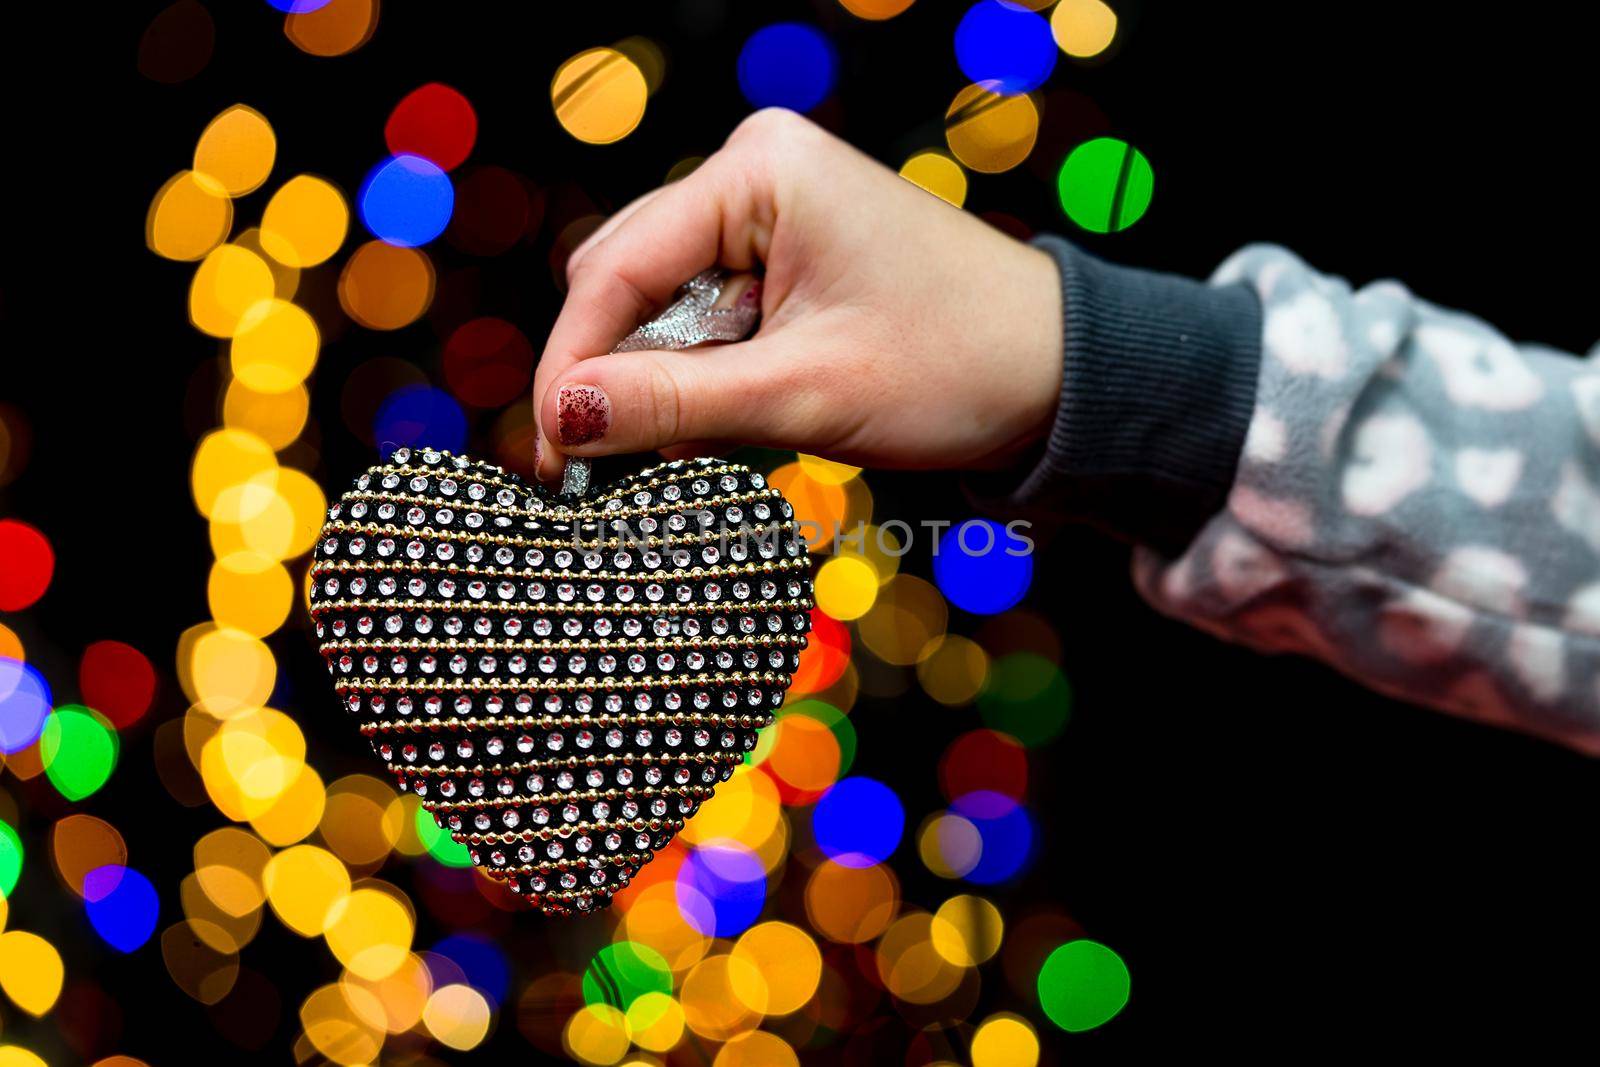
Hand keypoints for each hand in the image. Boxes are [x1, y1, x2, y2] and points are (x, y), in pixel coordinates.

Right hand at [532, 108, 1062, 481]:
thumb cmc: (956, 366)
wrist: (1058, 377)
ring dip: (662, 383)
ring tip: (685, 450)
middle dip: (614, 374)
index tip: (551, 449)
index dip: (574, 362)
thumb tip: (562, 416)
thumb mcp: (804, 394)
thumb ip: (673, 403)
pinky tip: (727, 426)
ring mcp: (772, 215)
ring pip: (663, 307)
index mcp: (760, 171)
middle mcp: (757, 173)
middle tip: (600, 467)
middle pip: (628, 281)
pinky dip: (704, 379)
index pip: (618, 267)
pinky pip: (709, 319)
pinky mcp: (788, 259)